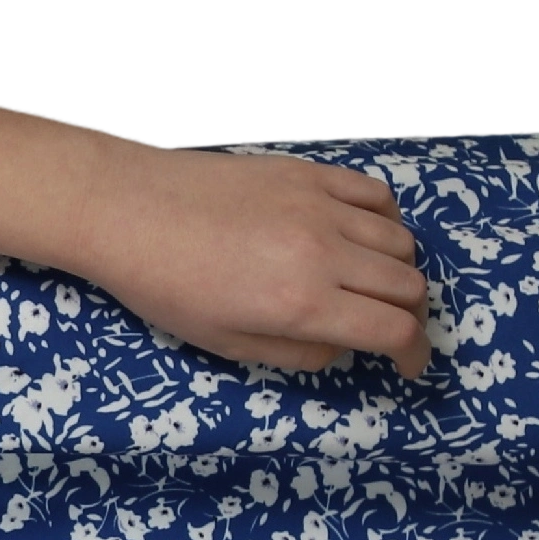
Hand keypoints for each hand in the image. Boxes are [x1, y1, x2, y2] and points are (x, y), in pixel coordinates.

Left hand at [58, 146, 433, 379]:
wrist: (125, 209)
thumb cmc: (163, 285)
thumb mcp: (225, 344)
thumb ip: (296, 352)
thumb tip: (343, 345)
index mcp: (300, 303)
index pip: (395, 330)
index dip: (413, 355)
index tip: (408, 366)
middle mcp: (322, 252)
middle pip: (408, 286)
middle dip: (412, 317)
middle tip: (393, 329)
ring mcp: (318, 206)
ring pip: (400, 241)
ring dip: (399, 271)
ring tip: (374, 286)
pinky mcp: (307, 174)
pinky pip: (375, 194)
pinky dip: (386, 221)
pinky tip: (365, 237)